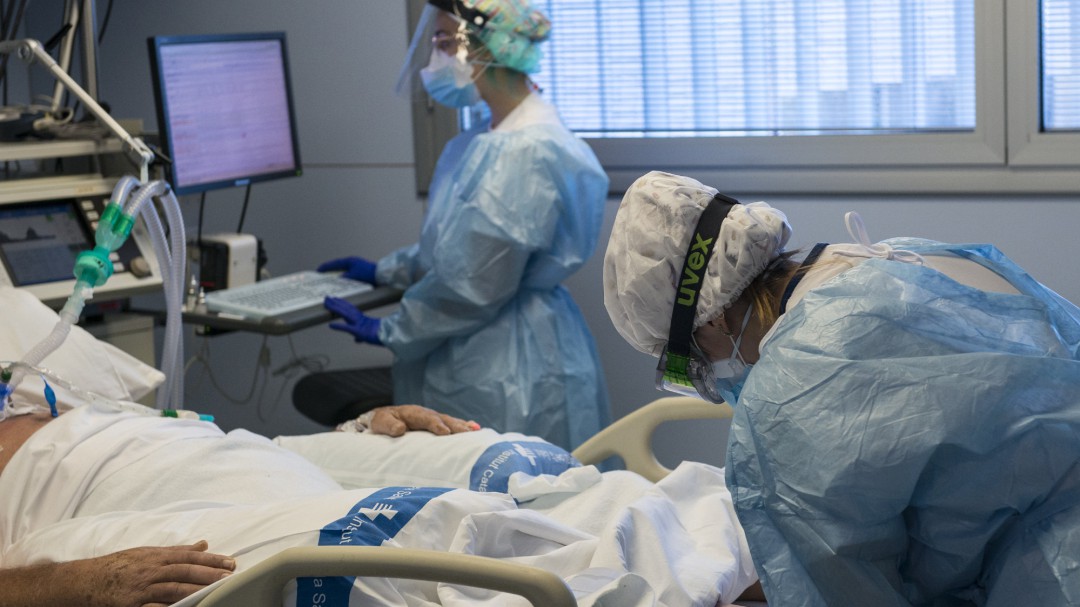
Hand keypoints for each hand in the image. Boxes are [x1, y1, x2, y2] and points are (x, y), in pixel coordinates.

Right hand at [66, 540, 233, 606]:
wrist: (85, 580)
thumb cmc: (120, 565)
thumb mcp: (148, 553)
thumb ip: (177, 550)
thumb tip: (203, 543)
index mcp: (156, 557)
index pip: (189, 556)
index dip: (211, 559)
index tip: (230, 562)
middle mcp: (150, 570)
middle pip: (184, 571)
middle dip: (208, 573)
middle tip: (229, 576)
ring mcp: (141, 589)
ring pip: (172, 588)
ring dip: (195, 589)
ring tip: (214, 591)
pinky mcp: (130, 605)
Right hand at [318, 256, 376, 283]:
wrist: (383, 275)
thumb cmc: (368, 274)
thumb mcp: (353, 276)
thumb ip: (343, 278)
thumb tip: (335, 280)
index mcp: (349, 261)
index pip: (334, 264)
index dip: (325, 268)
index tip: (317, 271)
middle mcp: (352, 262)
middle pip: (337, 267)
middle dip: (329, 271)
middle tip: (321, 276)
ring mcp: (357, 266)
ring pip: (343, 271)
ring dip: (336, 275)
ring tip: (329, 281)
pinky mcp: (360, 272)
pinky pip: (348, 274)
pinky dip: (343, 278)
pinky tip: (341, 283)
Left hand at [324, 296, 382, 344]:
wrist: (390, 336)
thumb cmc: (382, 335)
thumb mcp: (369, 335)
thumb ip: (361, 337)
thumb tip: (357, 340)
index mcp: (362, 319)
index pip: (350, 309)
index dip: (342, 303)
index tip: (335, 299)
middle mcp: (359, 319)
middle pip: (345, 309)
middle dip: (335, 303)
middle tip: (327, 297)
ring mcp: (359, 324)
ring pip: (345, 314)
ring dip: (335, 308)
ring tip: (327, 304)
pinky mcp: (359, 331)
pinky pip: (347, 328)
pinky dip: (339, 326)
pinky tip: (331, 325)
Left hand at [367, 404, 480, 436]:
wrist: (385, 418)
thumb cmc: (383, 422)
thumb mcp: (381, 423)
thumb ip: (389, 426)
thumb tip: (400, 430)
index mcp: (414, 413)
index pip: (427, 419)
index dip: (437, 425)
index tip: (446, 433)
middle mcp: (427, 414)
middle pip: (443, 419)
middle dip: (456, 426)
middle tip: (469, 434)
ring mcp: (433, 418)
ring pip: (450, 421)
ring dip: (463, 426)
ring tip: (477, 431)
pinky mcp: (437, 423)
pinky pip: (451, 424)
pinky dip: (464, 426)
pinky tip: (476, 429)